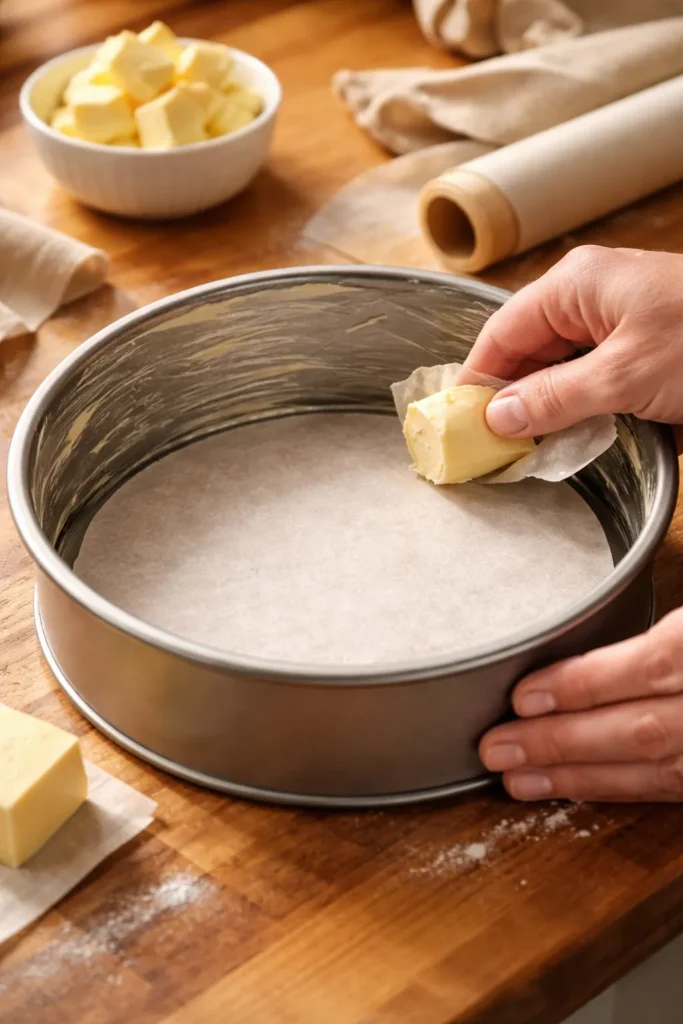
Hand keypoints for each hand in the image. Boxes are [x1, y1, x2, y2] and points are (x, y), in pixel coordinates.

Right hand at [461, 245, 682, 448]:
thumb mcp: (625, 375)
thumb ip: (556, 397)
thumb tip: (497, 417)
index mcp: (575, 284)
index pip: (502, 333)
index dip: (476, 379)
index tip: (457, 423)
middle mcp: (590, 296)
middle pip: (527, 349)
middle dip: (509, 396)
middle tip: (489, 446)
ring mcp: (618, 319)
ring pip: (559, 366)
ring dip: (545, 407)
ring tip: (523, 448)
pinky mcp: (641, 345)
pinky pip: (592, 376)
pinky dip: (579, 407)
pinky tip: (569, 436)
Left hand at [479, 609, 682, 800]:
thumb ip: (651, 625)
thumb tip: (576, 614)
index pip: (650, 665)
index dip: (584, 684)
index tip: (524, 697)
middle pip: (642, 730)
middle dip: (562, 742)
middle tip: (497, 747)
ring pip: (655, 770)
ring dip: (579, 776)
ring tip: (518, 779)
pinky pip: (671, 787)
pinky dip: (615, 786)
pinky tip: (571, 785)